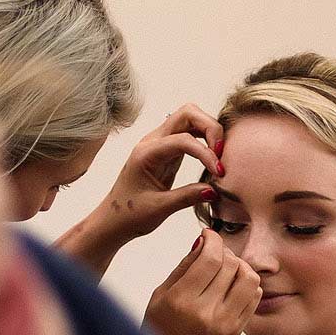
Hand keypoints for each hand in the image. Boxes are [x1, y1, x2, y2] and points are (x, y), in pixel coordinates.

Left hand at [55, 103, 223, 275]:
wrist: (113, 221)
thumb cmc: (129, 215)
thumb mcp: (159, 209)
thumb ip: (187, 197)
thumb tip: (214, 189)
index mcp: (146, 152)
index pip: (183, 139)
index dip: (205, 153)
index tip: (219, 173)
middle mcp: (153, 141)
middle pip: (188, 113)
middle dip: (210, 127)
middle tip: (222, 154)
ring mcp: (160, 143)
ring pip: (190, 119)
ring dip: (209, 131)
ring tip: (219, 156)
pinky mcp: (168, 151)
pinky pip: (190, 135)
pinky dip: (205, 140)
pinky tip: (212, 158)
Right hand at [141, 229, 260, 334]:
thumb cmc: (161, 329)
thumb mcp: (161, 296)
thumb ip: (183, 267)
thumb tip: (203, 241)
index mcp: (181, 301)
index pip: (210, 259)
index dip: (213, 240)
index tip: (208, 235)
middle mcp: (205, 312)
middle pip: (231, 265)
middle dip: (224, 252)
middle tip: (215, 254)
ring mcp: (225, 323)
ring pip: (249, 278)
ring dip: (240, 267)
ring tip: (227, 270)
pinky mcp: (236, 331)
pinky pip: (254, 296)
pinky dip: (247, 284)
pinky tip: (233, 286)